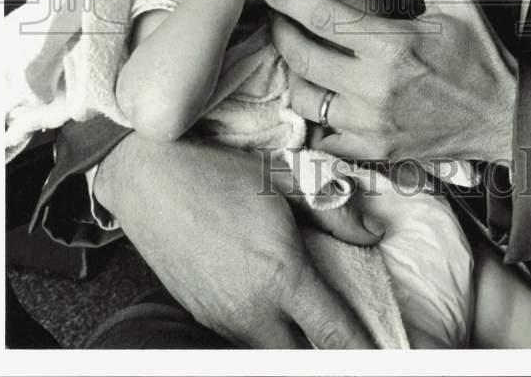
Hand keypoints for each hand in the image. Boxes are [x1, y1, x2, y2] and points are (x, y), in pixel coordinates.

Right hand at [93, 134, 375, 347]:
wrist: (149, 177)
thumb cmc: (219, 172)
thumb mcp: (285, 180)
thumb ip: (335, 213)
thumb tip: (373, 234)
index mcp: (281, 276)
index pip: (334, 334)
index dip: (362, 352)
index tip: (382, 358)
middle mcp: (252, 308)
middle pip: (300, 359)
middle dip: (324, 351)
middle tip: (339, 333)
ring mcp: (221, 317)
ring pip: (268, 351)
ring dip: (291, 341)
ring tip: (306, 316)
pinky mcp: (200, 314)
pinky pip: (242, 337)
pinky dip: (263, 331)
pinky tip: (269, 304)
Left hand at [262, 0, 516, 163]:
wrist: (503, 116)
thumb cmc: (480, 55)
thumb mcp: (456, 0)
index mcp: (393, 45)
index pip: (322, 19)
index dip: (289, 1)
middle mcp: (375, 87)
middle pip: (302, 59)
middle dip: (280, 34)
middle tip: (277, 18)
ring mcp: (372, 124)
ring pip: (305, 100)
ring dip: (293, 75)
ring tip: (296, 55)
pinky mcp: (375, 150)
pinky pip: (325, 137)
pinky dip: (316, 118)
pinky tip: (320, 97)